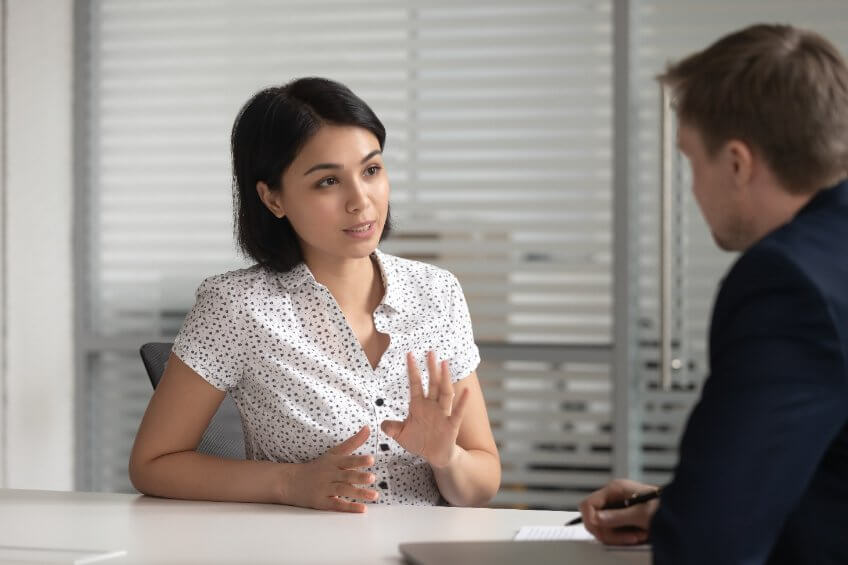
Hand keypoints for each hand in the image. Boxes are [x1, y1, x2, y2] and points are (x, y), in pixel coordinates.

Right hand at [284, 425, 378, 512]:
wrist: (290, 481)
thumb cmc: (317, 467)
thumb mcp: (334, 453)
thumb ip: (352, 442)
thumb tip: (368, 428)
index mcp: (334, 462)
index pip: (347, 460)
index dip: (358, 460)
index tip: (371, 459)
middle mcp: (330, 475)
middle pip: (346, 476)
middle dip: (359, 477)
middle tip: (372, 477)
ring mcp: (325, 489)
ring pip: (343, 490)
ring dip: (359, 493)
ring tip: (374, 495)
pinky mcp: (322, 502)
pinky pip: (337, 504)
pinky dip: (349, 507)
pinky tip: (362, 509)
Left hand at [381, 351, 469, 467]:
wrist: (435, 456)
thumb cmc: (420, 441)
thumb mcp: (401, 435)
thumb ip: (392, 428)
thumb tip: (382, 424)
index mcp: (418, 405)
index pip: (415, 384)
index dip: (412, 370)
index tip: (410, 354)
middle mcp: (431, 406)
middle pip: (432, 384)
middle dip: (431, 368)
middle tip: (431, 352)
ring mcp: (442, 414)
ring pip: (445, 393)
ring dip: (445, 379)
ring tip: (445, 364)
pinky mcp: (451, 425)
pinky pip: (457, 412)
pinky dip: (462, 402)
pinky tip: (466, 391)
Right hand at [578, 478, 659, 544]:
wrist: (682, 514)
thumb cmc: (667, 507)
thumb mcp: (641, 514)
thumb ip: (617, 517)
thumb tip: (597, 519)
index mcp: (615, 489)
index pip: (588, 504)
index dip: (591, 519)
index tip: (601, 529)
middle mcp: (614, 497)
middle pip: (594, 518)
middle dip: (608, 531)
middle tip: (625, 537)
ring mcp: (618, 508)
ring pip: (603, 527)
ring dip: (618, 536)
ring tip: (637, 535)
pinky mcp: (623, 518)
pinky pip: (613, 531)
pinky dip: (623, 537)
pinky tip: (637, 535)